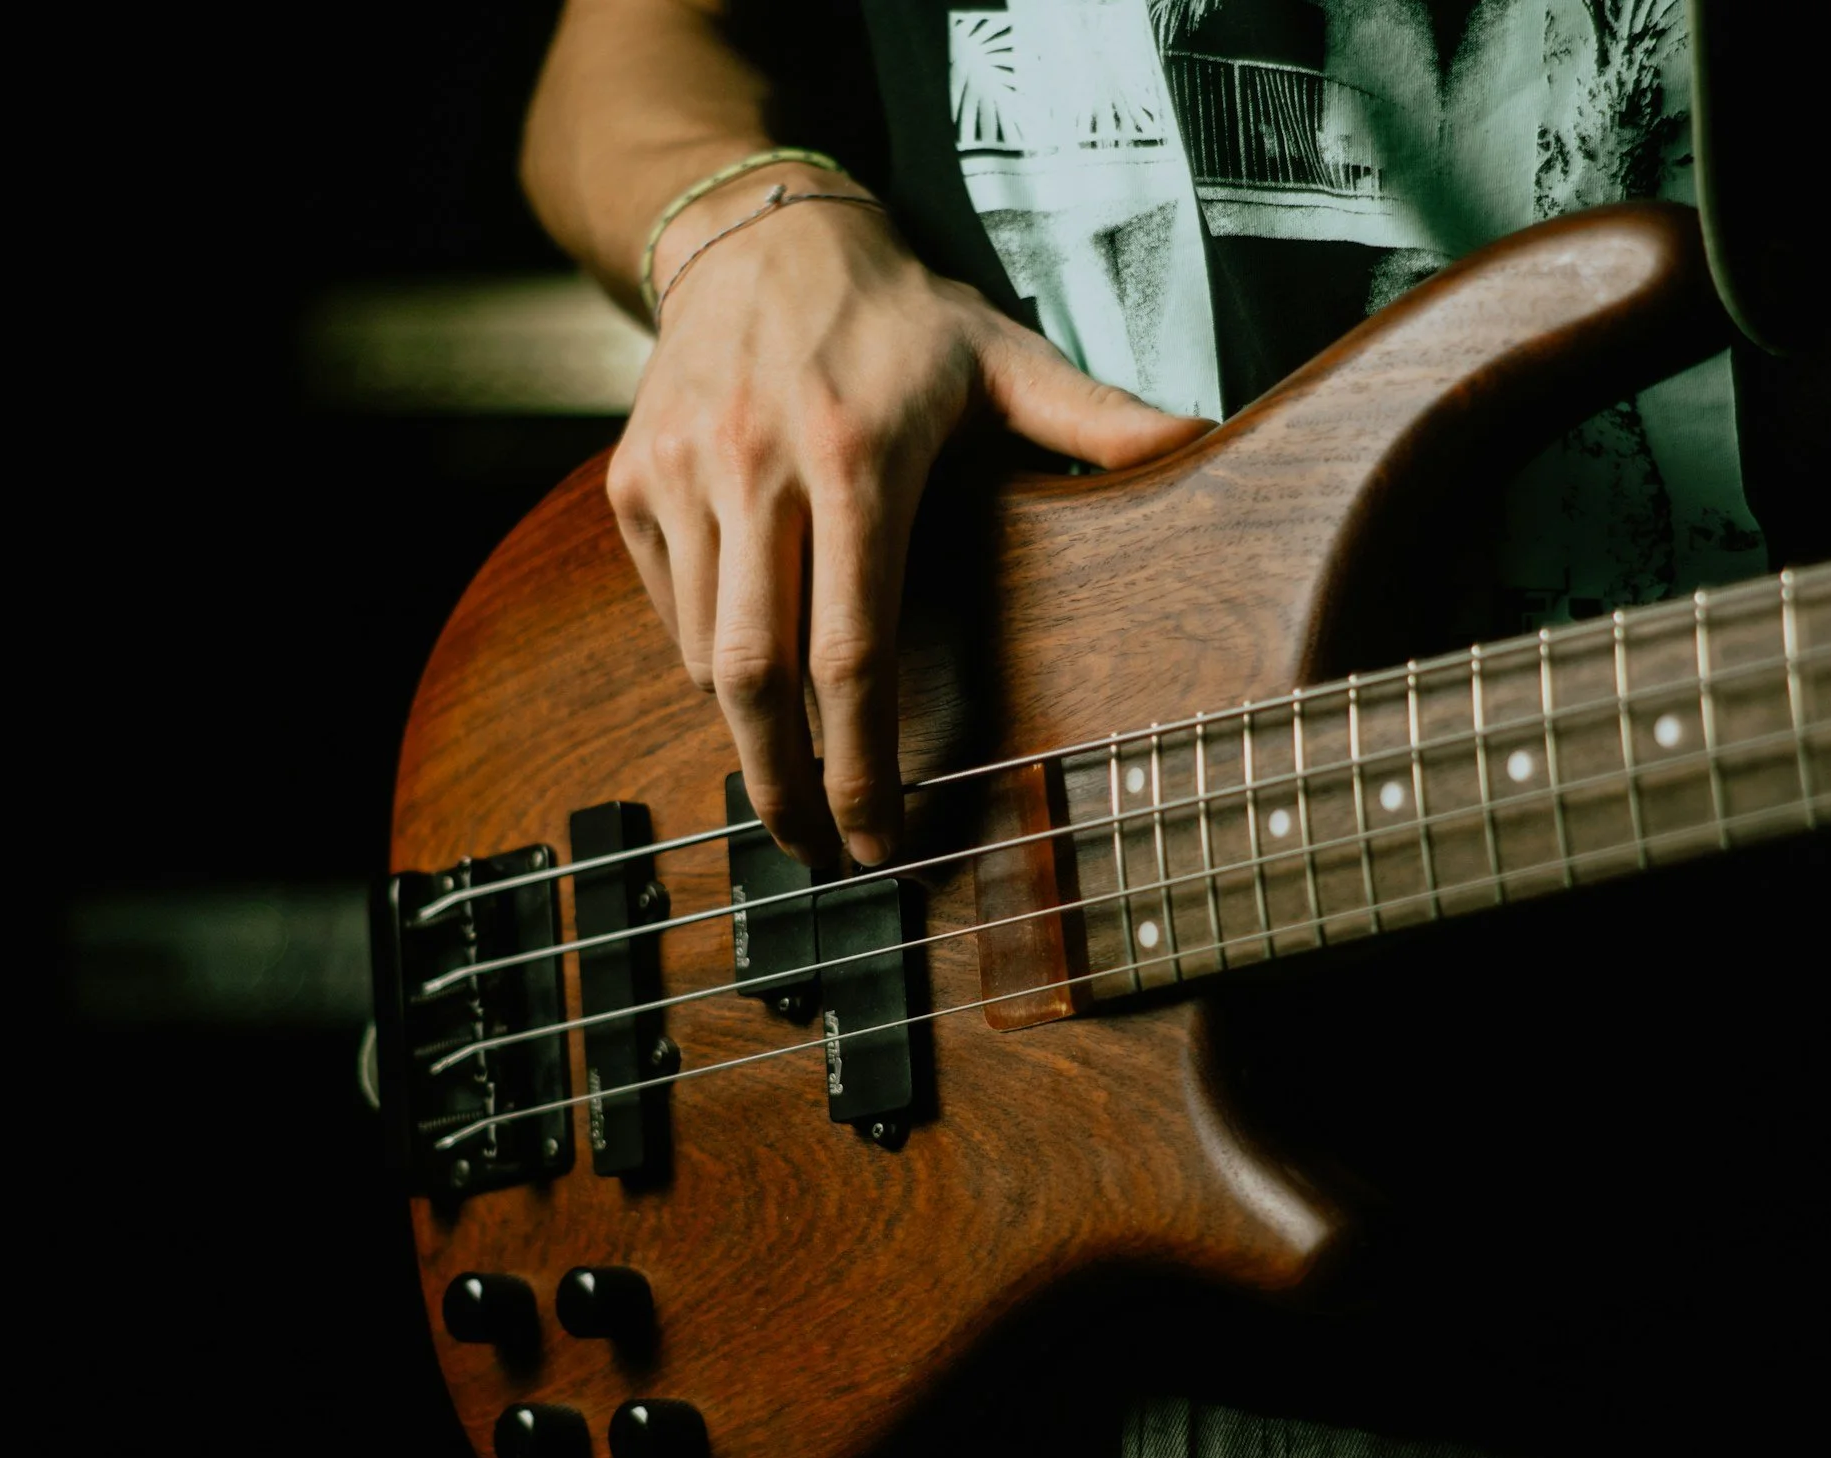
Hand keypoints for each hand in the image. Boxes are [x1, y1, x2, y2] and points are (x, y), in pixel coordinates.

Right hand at [607, 165, 1212, 867]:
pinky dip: (707, 662)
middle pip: (755, 677)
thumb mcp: (1000, 355)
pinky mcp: (632, 482)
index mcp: (855, 458)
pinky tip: (753, 676)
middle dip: (785, 786)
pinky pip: (668, 611)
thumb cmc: (892, 314)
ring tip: (793, 778)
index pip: (852, 649)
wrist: (756, 232)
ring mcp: (681, 476)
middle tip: (821, 852)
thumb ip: (1093, 418)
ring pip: (703, 655)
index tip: (883, 835)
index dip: (863, 763)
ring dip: (749, 734)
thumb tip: (1198, 442)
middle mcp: (756, 469)